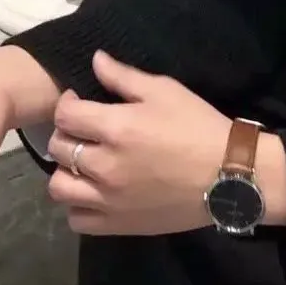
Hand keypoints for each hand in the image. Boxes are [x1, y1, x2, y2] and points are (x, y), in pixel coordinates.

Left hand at [46, 51, 232, 235]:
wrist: (227, 174)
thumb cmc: (196, 125)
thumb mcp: (165, 90)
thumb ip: (123, 76)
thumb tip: (95, 59)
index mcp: (116, 128)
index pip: (65, 115)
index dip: (66, 103)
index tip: (78, 101)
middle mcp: (104, 166)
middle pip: (58, 148)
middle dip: (65, 132)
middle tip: (83, 129)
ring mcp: (108, 199)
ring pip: (59, 187)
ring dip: (65, 171)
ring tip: (83, 163)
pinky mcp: (118, 224)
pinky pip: (77, 219)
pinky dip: (78, 205)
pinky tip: (93, 192)